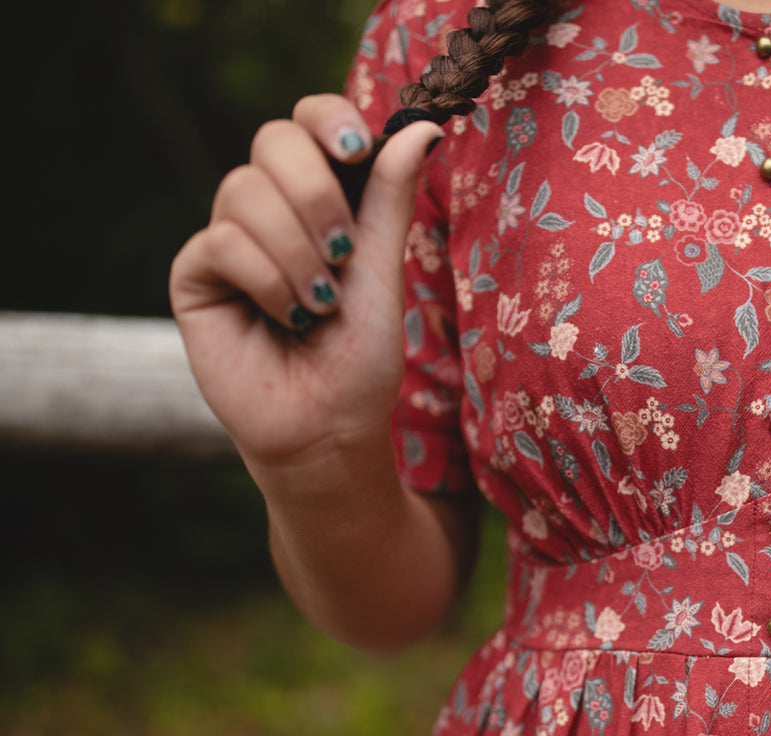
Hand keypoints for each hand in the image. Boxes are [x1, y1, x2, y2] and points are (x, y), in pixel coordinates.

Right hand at [169, 95, 442, 471]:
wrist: (329, 427)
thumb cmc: (361, 357)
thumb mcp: (384, 270)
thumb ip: (390, 197)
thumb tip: (421, 127)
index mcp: (320, 198)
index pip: (308, 121)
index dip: (328, 119)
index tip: (356, 150)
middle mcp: (271, 209)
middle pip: (273, 140)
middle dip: (317, 193)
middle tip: (345, 253)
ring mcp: (229, 239)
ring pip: (245, 190)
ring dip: (297, 251)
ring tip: (320, 304)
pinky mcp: (195, 276)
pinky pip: (221, 242)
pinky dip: (266, 280)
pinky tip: (288, 317)